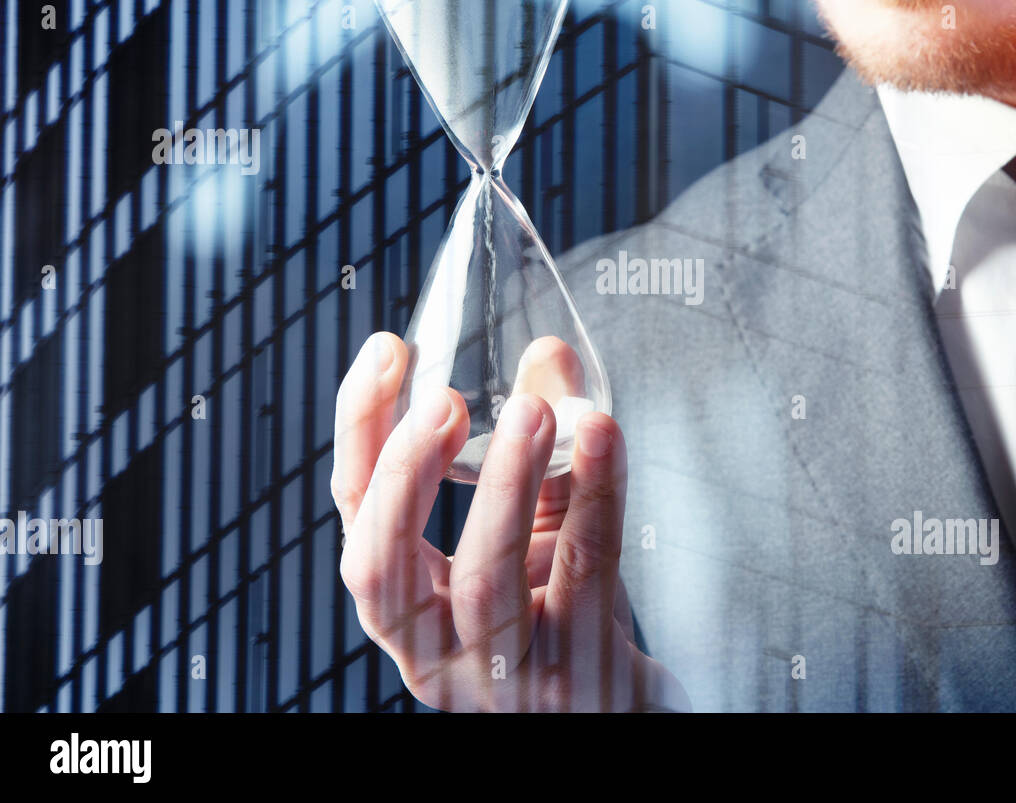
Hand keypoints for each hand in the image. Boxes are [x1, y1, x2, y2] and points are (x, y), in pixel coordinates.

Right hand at [330, 331, 689, 711]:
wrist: (623, 702)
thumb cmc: (564, 608)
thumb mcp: (537, 519)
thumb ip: (534, 439)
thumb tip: (545, 351)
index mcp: (404, 604)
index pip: (354, 514)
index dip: (360, 430)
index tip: (389, 350)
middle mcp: (430, 651)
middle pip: (382, 567)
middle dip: (404, 473)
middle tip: (446, 397)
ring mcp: (499, 675)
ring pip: (481, 581)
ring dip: (504, 484)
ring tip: (533, 412)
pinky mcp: (573, 678)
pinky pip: (581, 574)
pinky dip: (596, 496)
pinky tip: (604, 435)